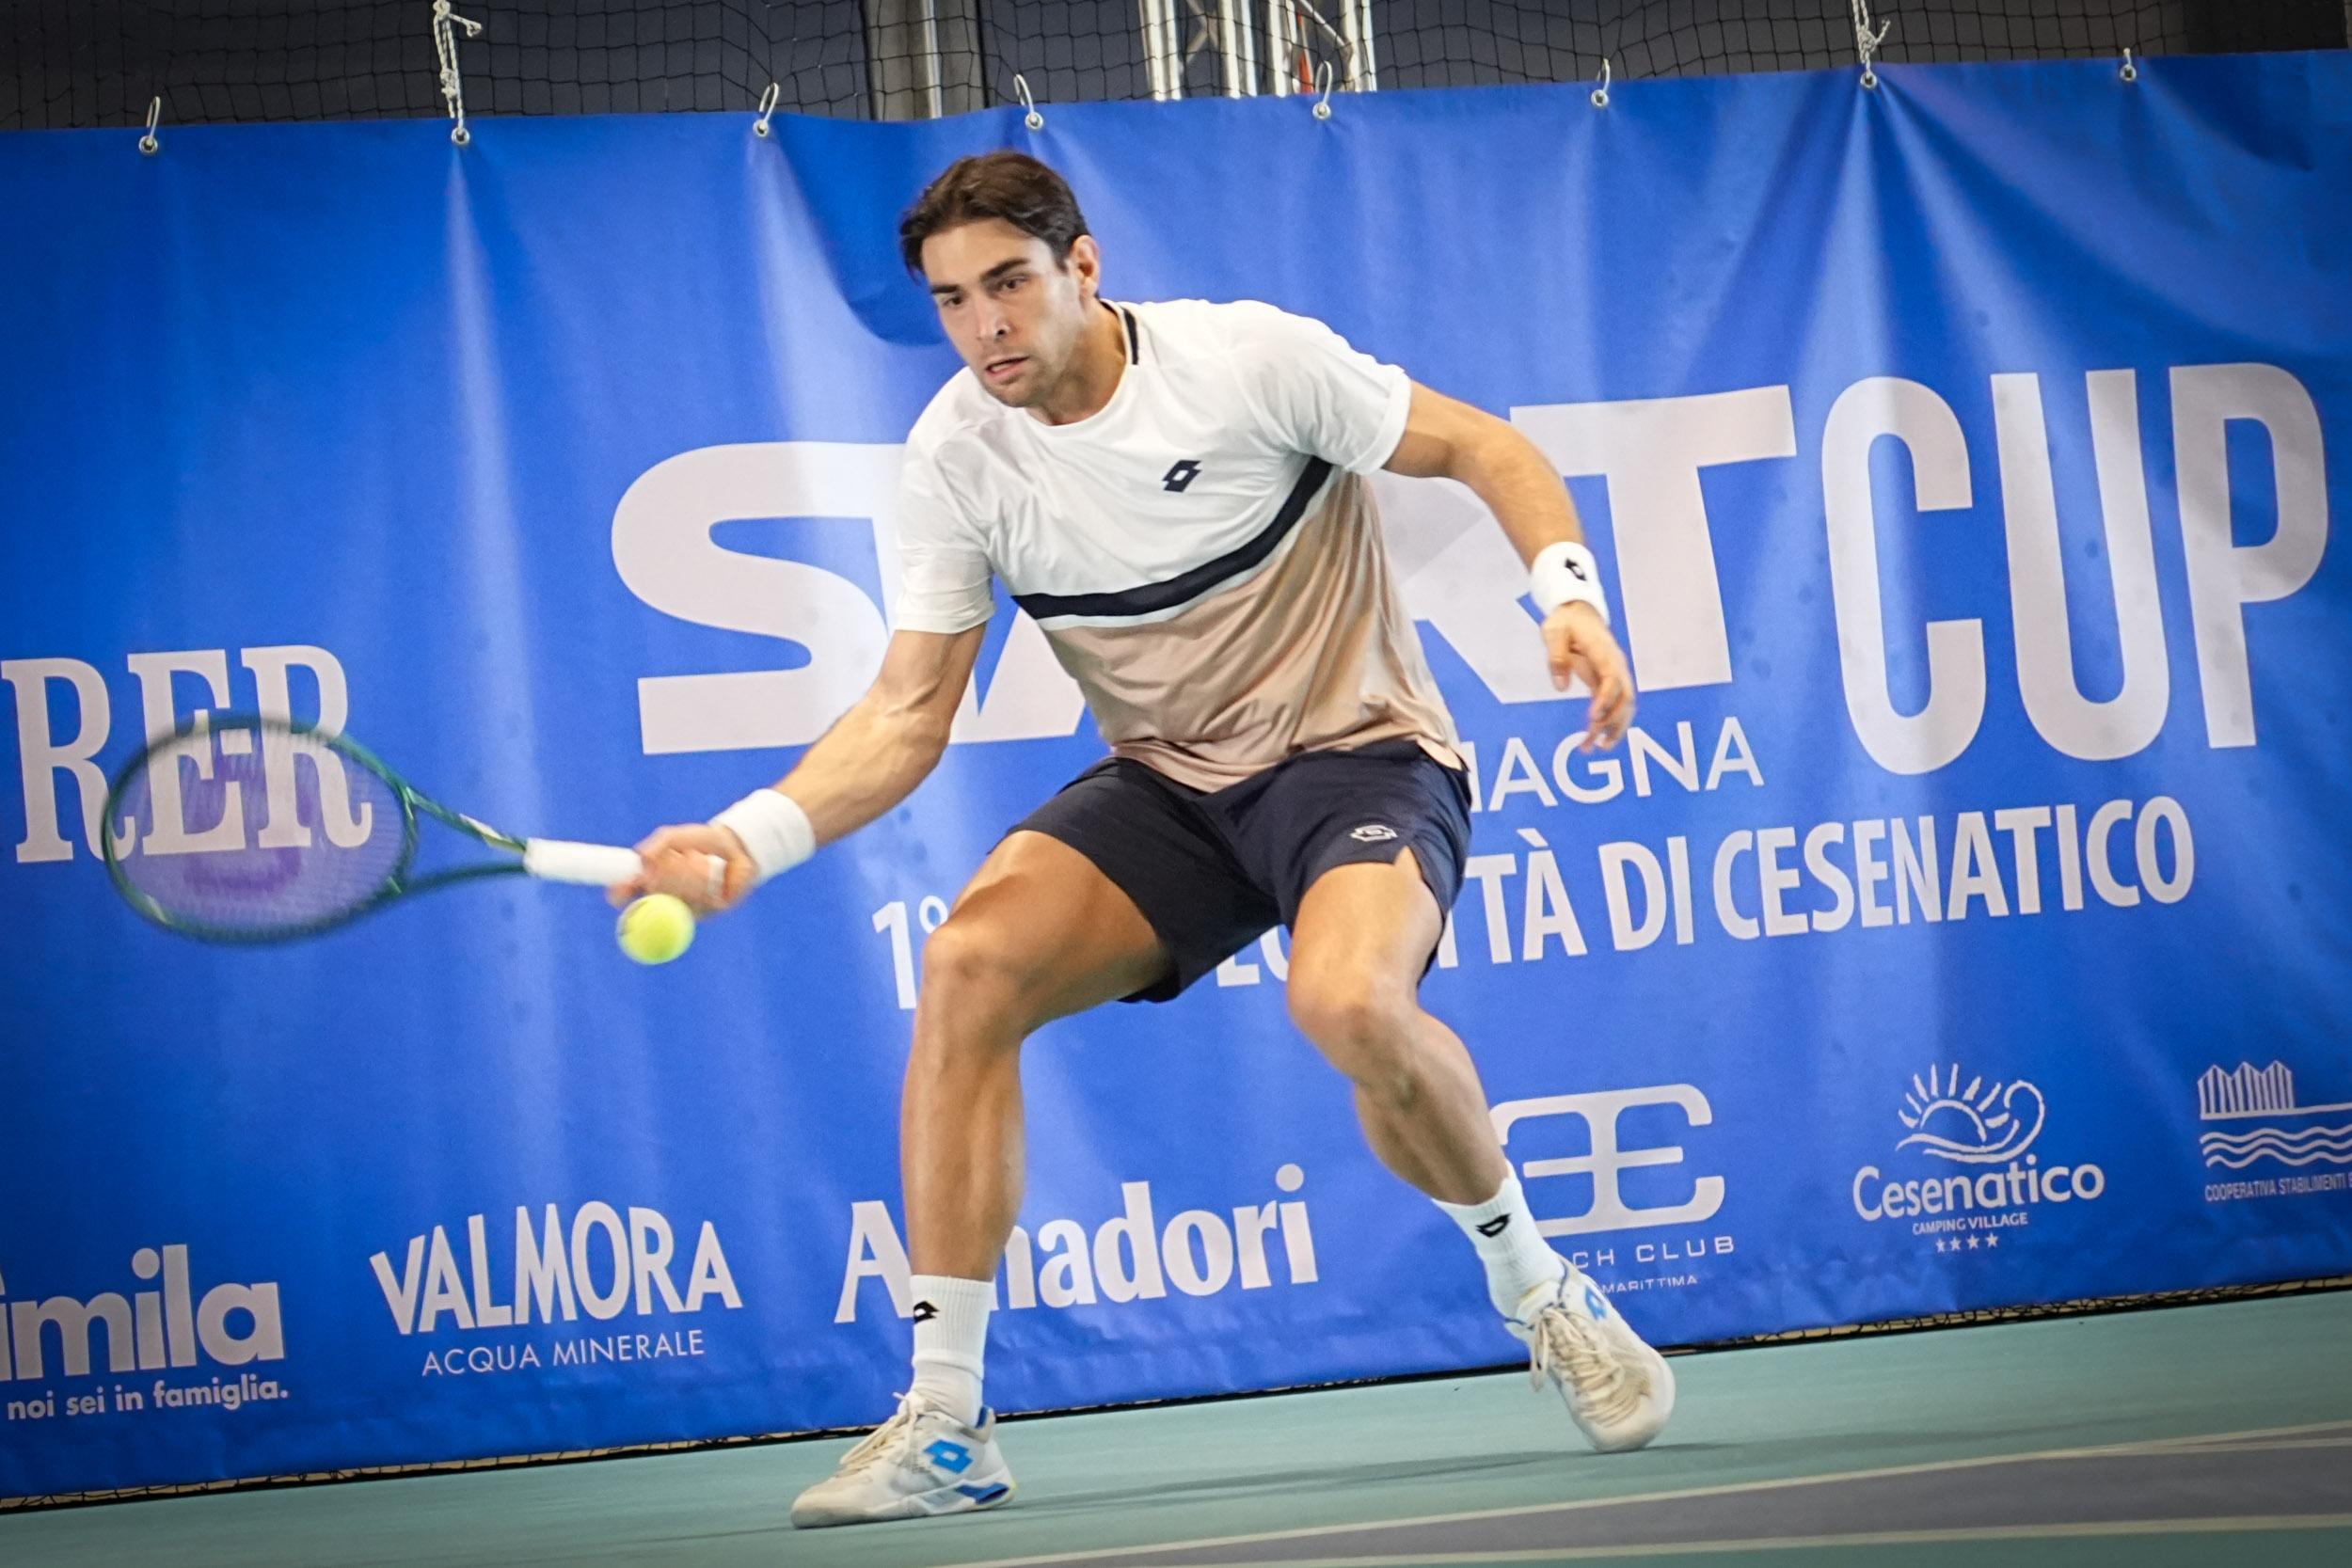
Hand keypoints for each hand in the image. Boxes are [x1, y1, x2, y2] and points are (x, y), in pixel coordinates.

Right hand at [606, 823, 753, 913]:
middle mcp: (667, 902)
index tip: (622, 885)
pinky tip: (708, 866)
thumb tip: (641, 858)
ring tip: (695, 857)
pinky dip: (701, 878)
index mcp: (652, 884)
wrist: (735, 845)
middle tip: (671, 858)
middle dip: (661, 877)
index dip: (621, 895)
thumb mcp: (674, 838)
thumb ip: (657, 845)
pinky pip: (698, 901)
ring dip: (684, 873)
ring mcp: (687, 909)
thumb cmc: (700, 841)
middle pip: (650, 902)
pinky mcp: (710, 911)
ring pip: (675, 901)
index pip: (628, 897)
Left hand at [1543, 602, 1634, 750]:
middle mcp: (1616, 665)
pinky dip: (1610, 723)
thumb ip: (1556, 658)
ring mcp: (1616, 674)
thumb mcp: (1554, 632)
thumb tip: (1560, 688)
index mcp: (1603, 652)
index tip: (1592, 718)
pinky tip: (1596, 740)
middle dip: (1612, 722)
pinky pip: (1615, 705)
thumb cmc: (1566, 621)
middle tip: (1594, 742)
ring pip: (1625, 705)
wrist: (1579, 611)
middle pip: (1625, 697)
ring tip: (1597, 748)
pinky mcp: (1609, 681)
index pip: (1612, 679)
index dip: (1605, 700)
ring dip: (1614, 728)